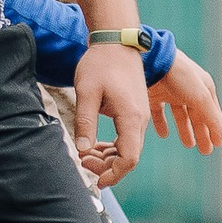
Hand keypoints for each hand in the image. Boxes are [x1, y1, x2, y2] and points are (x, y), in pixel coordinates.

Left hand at [70, 44, 149, 188]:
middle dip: (107, 167)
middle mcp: (139, 120)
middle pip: (130, 157)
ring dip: (108, 158)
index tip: (96, 180)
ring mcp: (138, 116)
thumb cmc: (100, 64)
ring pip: (128, 149)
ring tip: (85, 155)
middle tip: (82, 162)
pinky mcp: (133, 112)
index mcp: (131, 117)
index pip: (129, 158)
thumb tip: (82, 151)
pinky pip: (126, 138)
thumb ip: (85, 122)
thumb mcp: (86, 92)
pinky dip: (112, 147)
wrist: (116, 42)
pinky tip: (95, 146)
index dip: (113, 174)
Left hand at [147, 51, 221, 154]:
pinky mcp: (154, 94)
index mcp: (203, 87)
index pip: (212, 113)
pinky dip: (162, 123)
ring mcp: (171, 91)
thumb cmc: (179, 76)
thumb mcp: (200, 97)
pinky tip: (163, 135)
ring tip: (189, 145)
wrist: (151, 59)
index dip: (215, 128)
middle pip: (198, 115)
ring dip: (185, 129)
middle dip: (203, 133)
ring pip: (181, 115)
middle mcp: (188, 89)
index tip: (218, 145)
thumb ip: (212, 118)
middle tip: (206, 151)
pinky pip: (160, 112)